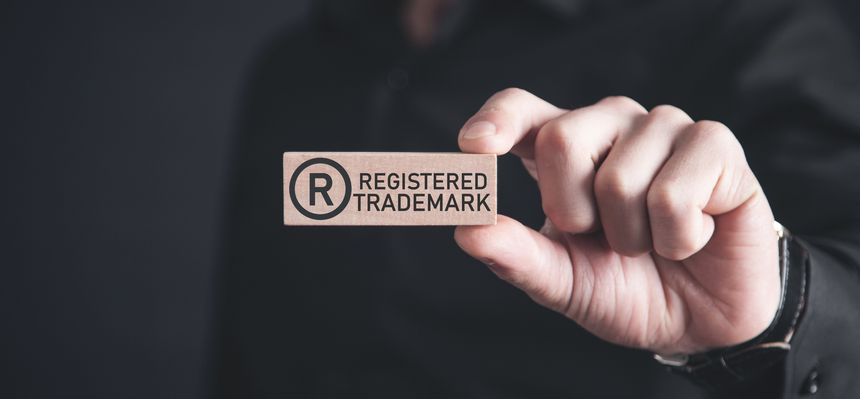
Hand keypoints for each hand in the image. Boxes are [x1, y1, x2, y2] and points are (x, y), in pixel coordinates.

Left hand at [454, 89, 780, 354]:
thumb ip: (516, 255)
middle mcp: (610, 124)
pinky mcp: (714, 144)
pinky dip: (677, 237)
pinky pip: (673, 194)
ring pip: (619, 179)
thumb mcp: (563, 282)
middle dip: (572, 211)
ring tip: (652, 242)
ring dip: (632, 236)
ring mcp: (664, 127)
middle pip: (560, 138)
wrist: (703, 321)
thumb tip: (467, 231)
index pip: (521, 110)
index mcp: (564, 147)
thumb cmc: (627, 289)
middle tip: (602, 238)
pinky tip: (692, 236)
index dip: (497, 120)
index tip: (473, 146)